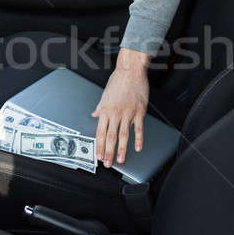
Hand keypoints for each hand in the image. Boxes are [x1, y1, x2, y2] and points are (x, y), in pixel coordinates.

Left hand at [92, 48, 149, 167]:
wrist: (130, 71)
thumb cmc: (118, 80)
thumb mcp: (105, 94)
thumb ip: (100, 107)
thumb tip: (94, 114)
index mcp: (105, 110)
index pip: (100, 132)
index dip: (99, 145)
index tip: (99, 156)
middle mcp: (115, 113)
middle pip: (110, 136)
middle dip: (108, 152)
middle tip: (108, 164)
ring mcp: (127, 113)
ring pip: (123, 135)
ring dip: (121, 149)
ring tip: (120, 160)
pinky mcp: (139, 111)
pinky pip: (138, 128)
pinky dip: (138, 139)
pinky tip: (138, 148)